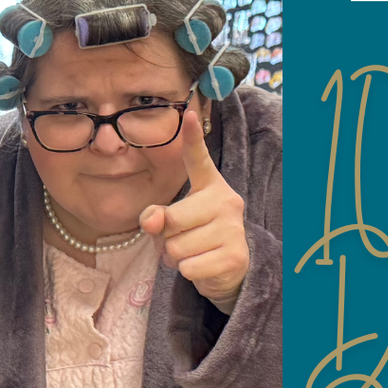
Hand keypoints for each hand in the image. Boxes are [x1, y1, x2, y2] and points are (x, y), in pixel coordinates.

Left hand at [139, 108, 248, 304]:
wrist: (228, 271)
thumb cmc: (195, 239)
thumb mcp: (170, 224)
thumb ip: (155, 217)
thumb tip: (153, 221)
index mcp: (209, 186)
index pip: (197, 160)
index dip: (192, 139)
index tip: (188, 115)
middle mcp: (226, 200)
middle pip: (171, 219)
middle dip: (165, 237)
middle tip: (181, 241)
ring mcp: (233, 228)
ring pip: (177, 247)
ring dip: (175, 258)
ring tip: (193, 254)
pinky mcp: (234, 255)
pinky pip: (188, 267)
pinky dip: (187, 273)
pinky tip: (202, 267)